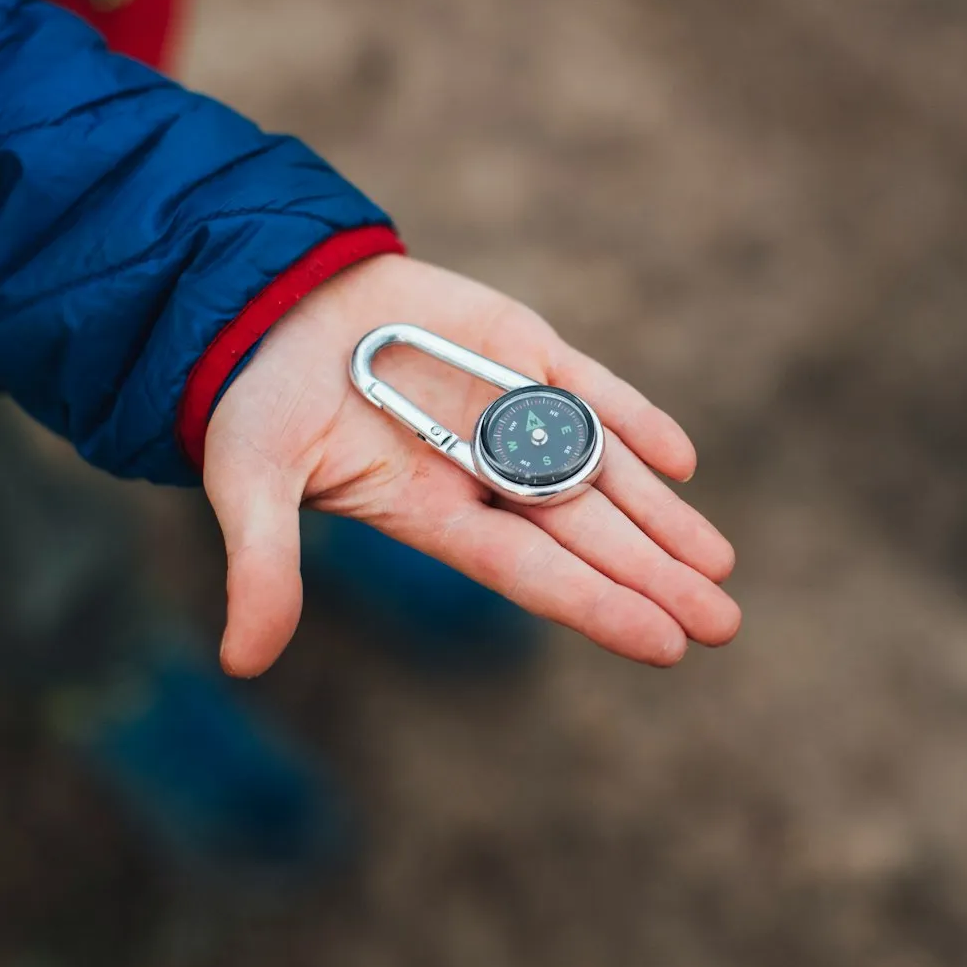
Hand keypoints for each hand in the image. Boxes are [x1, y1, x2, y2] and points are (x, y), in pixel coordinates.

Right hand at [204, 254, 739, 675]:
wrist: (270, 303)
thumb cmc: (256, 400)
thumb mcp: (251, 482)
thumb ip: (263, 564)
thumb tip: (242, 664)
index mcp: (431, 512)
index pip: (530, 570)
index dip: (596, 604)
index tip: (666, 645)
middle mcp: (483, 471)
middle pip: (585, 534)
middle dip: (655, 576)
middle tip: (723, 624)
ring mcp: (509, 409)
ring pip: (602, 469)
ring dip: (662, 515)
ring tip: (719, 562)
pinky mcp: (522, 348)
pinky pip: (590, 390)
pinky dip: (634, 421)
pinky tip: (681, 461)